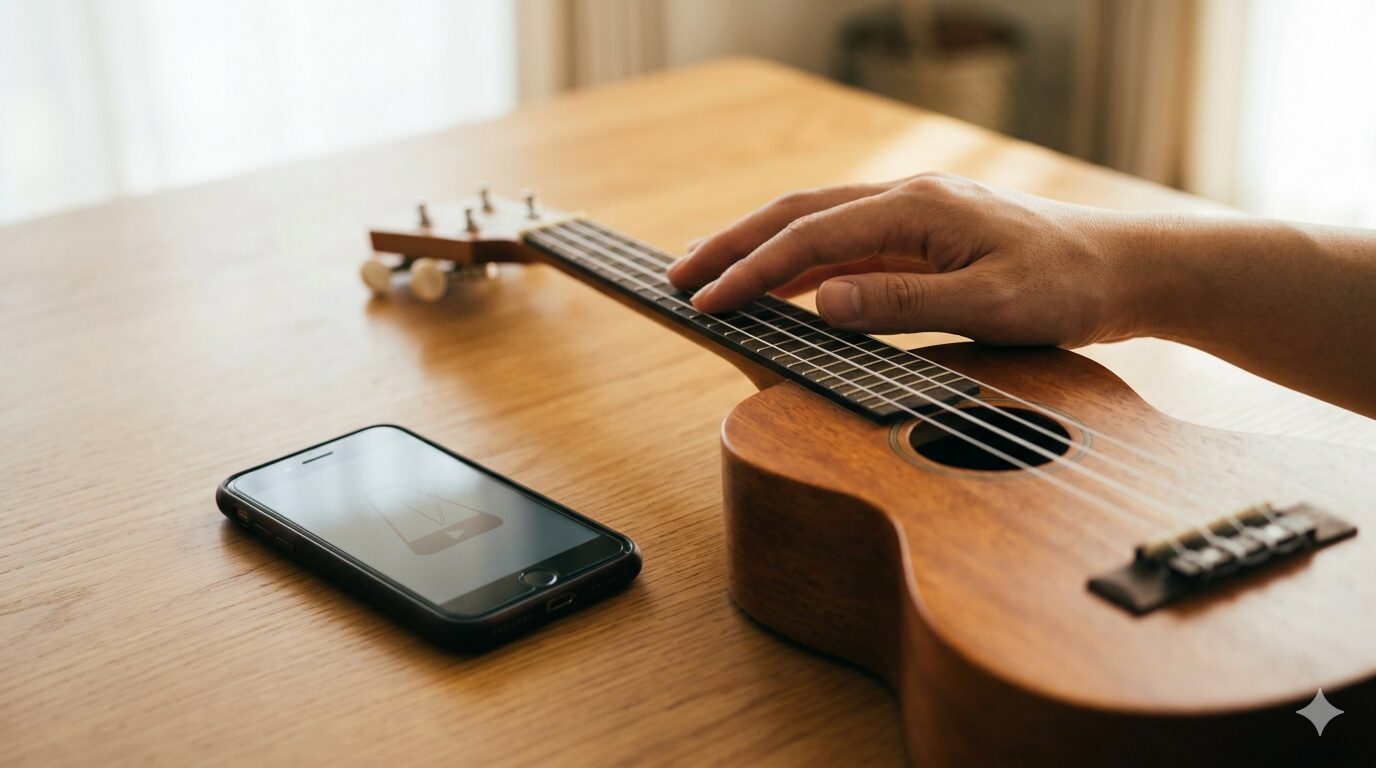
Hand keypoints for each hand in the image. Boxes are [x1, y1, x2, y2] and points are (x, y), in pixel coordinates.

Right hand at [666, 174, 1142, 346]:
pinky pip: (844, 242)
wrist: (1126, 270)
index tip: (705, 300)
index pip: (811, 237)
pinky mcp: (922, 235)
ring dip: (758, 250)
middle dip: (732, 245)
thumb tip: (821, 301)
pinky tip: (778, 284)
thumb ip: (902, 303)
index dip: (751, 270)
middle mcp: (907, 199)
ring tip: (708, 276)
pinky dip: (798, 261)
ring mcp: (914, 214)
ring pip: (814, 223)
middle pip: (797, 214)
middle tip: (676, 277)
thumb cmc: (1067, 288)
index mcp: (917, 208)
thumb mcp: (990, 306)